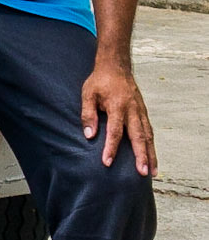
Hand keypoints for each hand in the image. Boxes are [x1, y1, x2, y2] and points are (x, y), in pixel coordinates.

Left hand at [81, 56, 156, 175]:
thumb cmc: (100, 82)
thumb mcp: (88, 94)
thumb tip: (89, 136)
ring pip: (148, 136)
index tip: (107, 162)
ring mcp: (140, 111)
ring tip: (152, 172)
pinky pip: (149, 131)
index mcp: (117, 106)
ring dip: (150, 154)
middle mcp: (132, 110)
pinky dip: (151, 145)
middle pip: (138, 136)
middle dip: (141, 156)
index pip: (115, 131)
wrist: (116, 66)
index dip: (111, 148)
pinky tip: (152, 158)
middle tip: (142, 173)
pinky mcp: (144, 112)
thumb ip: (88, 114)